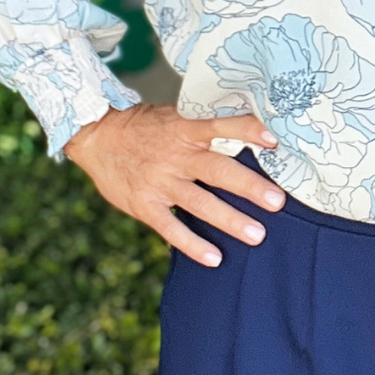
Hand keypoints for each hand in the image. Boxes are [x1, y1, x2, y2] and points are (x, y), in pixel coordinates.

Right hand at [63, 103, 283, 266]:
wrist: (96, 136)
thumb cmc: (144, 127)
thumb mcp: (173, 117)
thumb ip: (203, 127)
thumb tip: (248, 131)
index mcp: (184, 129)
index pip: (220, 126)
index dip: (246, 130)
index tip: (273, 139)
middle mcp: (175, 156)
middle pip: (217, 171)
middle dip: (248, 187)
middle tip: (278, 201)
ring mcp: (159, 182)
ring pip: (199, 203)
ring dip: (229, 220)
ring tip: (257, 234)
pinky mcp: (144, 204)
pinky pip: (171, 227)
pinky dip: (192, 244)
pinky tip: (214, 258)